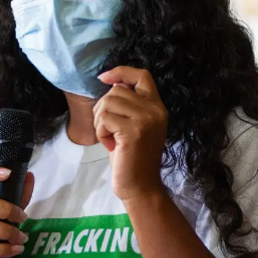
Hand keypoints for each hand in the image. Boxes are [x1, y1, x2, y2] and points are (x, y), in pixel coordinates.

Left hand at [94, 67, 167, 202]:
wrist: (140, 186)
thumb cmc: (131, 157)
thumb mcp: (134, 125)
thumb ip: (128, 105)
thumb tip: (111, 84)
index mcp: (157, 107)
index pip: (142, 75)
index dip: (121, 71)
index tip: (104, 78)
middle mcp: (155, 110)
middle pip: (117, 90)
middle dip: (103, 108)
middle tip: (108, 130)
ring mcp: (146, 120)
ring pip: (108, 102)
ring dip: (100, 121)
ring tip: (110, 138)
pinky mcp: (134, 131)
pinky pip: (104, 119)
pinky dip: (100, 132)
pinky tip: (110, 145)